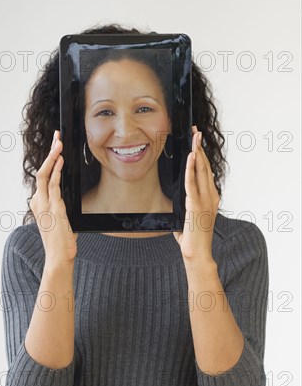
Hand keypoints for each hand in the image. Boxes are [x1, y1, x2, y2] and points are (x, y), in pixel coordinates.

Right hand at [30, 130, 77, 266]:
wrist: (59, 257)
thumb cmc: (61, 242)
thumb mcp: (61, 221)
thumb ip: (62, 209)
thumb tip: (68, 200)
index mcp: (39, 204)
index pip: (43, 177)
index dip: (49, 161)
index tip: (56, 148)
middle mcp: (38, 202)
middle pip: (41, 171)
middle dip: (49, 152)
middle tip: (57, 137)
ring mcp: (44, 205)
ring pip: (44, 174)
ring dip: (52, 156)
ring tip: (59, 143)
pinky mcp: (53, 208)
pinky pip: (53, 184)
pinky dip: (56, 170)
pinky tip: (61, 160)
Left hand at [173, 125, 219, 262]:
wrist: (197, 253)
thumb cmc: (192, 239)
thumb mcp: (187, 218)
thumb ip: (184, 207)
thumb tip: (174, 201)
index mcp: (211, 198)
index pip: (206, 171)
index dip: (201, 154)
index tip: (197, 141)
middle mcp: (211, 196)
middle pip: (205, 166)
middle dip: (200, 147)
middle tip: (196, 131)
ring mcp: (206, 200)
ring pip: (201, 170)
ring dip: (197, 151)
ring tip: (195, 136)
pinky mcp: (196, 205)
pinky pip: (192, 183)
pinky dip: (191, 168)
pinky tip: (190, 156)